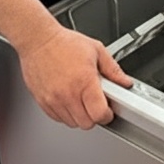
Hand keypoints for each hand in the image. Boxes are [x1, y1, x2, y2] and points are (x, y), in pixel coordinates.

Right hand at [18, 27, 132, 128]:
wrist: (38, 40)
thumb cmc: (64, 43)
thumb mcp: (96, 50)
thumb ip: (113, 69)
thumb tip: (125, 82)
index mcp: (84, 81)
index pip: (99, 114)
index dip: (107, 114)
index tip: (108, 110)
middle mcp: (68, 93)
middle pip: (87, 123)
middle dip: (94, 116)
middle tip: (94, 103)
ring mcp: (54, 100)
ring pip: (72, 123)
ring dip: (79, 115)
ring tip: (80, 98)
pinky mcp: (43, 102)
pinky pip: (58, 118)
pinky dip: (65, 113)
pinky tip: (67, 98)